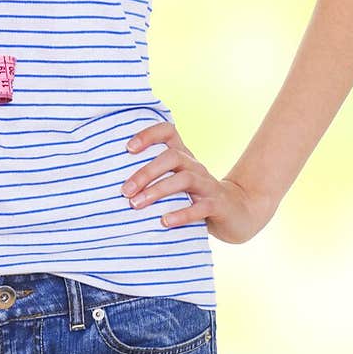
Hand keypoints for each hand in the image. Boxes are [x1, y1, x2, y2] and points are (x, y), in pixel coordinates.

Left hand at [122, 118, 275, 244]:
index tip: (128, 148)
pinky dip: (181, 214)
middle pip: (171, 157)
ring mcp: (208, 185)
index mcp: (183, 156)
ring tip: (137, 205)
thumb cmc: (196, 198)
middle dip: (145, 172)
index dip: (148, 134)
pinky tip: (164, 222)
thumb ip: (153, 179)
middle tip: (125, 191)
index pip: (168, 131)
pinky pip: (200, 207)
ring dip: (157, 191)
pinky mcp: (218, 205)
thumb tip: (113, 184)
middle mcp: (195, 166)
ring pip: (184, 179)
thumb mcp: (176, 183)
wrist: (239, 213)